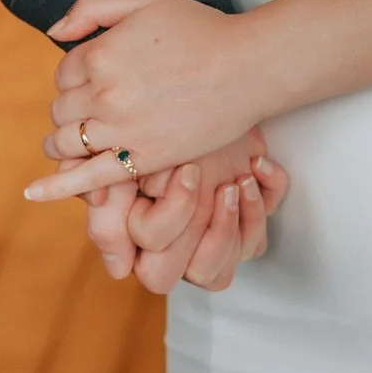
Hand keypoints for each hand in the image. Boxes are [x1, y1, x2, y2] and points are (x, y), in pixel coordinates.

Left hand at [26, 0, 273, 201]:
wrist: (248, 67)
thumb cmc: (201, 29)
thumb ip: (92, 7)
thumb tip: (54, 32)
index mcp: (99, 53)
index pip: (63, 73)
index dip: (78, 76)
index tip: (101, 79)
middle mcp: (103, 92)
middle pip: (61, 109)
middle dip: (74, 108)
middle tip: (100, 108)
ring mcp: (121, 129)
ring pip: (67, 142)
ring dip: (64, 142)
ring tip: (74, 142)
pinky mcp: (142, 158)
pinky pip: (87, 177)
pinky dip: (55, 187)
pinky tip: (32, 193)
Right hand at [76, 135, 290, 291]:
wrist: (187, 99)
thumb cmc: (147, 135)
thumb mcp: (120, 171)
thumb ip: (107, 217)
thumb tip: (119, 271)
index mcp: (147, 246)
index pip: (157, 270)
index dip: (172, 222)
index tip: (188, 172)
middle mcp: (182, 248)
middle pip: (202, 273)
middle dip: (216, 229)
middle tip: (222, 186)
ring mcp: (215, 237)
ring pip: (237, 259)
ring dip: (244, 220)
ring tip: (241, 180)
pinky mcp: (243, 222)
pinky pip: (261, 235)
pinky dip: (264, 201)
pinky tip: (256, 166)